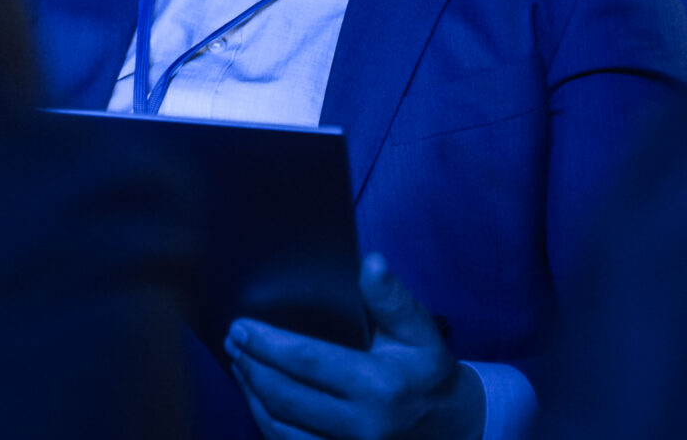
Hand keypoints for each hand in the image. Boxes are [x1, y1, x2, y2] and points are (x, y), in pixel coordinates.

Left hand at [223, 253, 485, 439]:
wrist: (452, 430)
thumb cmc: (428, 374)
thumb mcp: (420, 333)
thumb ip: (392, 300)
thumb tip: (371, 263)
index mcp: (380, 387)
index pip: (308, 362)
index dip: (268, 344)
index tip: (241, 327)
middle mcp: (363, 427)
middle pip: (285, 397)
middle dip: (251, 367)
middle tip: (234, 343)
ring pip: (279, 428)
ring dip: (252, 395)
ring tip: (240, 366)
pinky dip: (266, 422)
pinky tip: (257, 397)